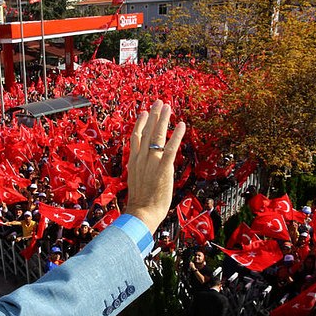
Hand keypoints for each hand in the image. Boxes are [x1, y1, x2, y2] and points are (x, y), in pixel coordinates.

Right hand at [126, 100, 185, 233]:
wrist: (141, 213)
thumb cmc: (140, 203)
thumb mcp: (136, 182)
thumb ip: (140, 170)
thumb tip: (143, 167)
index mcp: (133, 162)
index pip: (136, 137)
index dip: (141, 123)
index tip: (145, 112)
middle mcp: (141, 159)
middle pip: (147, 132)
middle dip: (154, 115)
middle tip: (159, 102)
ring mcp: (152, 163)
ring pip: (157, 136)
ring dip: (163, 120)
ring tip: (168, 107)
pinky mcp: (163, 169)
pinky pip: (171, 149)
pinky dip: (176, 136)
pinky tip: (181, 125)